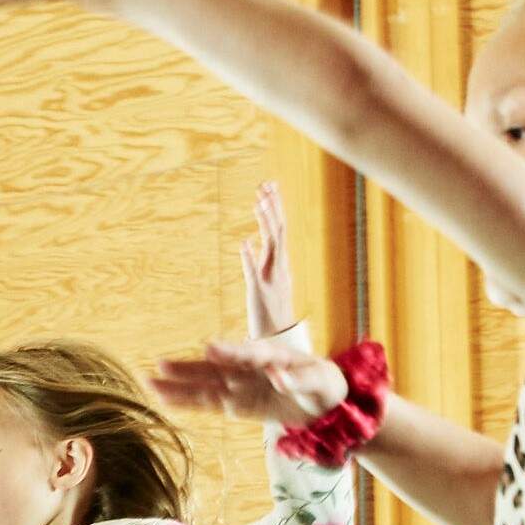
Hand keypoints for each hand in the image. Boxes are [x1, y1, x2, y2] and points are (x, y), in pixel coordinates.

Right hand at [150, 330, 343, 429]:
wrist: (327, 399)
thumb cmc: (325, 382)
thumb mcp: (321, 379)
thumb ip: (300, 379)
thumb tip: (278, 376)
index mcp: (272, 355)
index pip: (248, 353)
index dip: (230, 351)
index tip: (209, 349)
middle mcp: (249, 369)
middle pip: (215, 368)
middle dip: (188, 368)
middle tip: (161, 364)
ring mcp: (241, 386)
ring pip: (205, 386)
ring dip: (179, 385)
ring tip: (149, 381)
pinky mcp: (238, 404)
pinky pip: (210, 404)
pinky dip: (188, 402)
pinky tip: (165, 399)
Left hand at [241, 180, 298, 334]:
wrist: (278, 339)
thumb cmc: (270, 310)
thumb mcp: (265, 280)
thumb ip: (256, 260)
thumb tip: (245, 241)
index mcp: (280, 263)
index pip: (279, 229)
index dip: (275, 208)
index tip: (268, 187)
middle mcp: (279, 268)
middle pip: (278, 232)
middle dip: (273, 208)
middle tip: (265, 185)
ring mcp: (271, 279)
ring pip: (271, 246)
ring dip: (266, 224)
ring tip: (259, 203)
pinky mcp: (259, 293)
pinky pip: (254, 273)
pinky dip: (250, 258)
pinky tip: (244, 244)